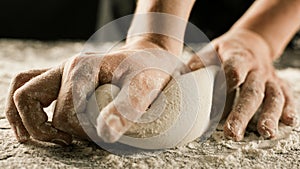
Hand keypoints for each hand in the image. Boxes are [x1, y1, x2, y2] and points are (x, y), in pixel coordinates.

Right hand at [5, 40, 181, 144]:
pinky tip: (34, 127)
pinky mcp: (65, 79)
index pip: (64, 112)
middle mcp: (66, 67)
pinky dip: (25, 109)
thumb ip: (127, 109)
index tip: (100, 136)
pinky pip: (30, 88)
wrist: (148, 57)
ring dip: (26, 119)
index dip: (79, 131)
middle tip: (73, 141)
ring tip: (46, 138)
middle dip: (52, 129)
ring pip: (23, 92)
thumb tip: (105, 135)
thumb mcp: (145, 86)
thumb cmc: (148, 70)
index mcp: (82, 68)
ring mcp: (62, 71)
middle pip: (34, 103)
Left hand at [188, 29, 298, 140]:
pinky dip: (289, 109)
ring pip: (272, 96)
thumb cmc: (225, 51)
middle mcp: (256, 68)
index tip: (219, 96)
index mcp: (237, 57)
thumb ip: (198, 64)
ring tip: (265, 133)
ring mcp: (269, 77)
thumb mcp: (210, 50)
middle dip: (242, 113)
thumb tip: (182, 78)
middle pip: (251, 91)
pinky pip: (287, 96)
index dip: (228, 81)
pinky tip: (288, 122)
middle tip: (232, 132)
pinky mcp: (279, 84)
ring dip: (269, 115)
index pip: (233, 68)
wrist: (251, 42)